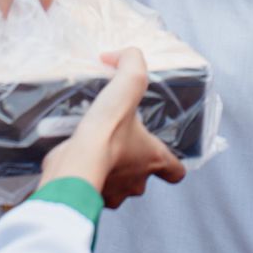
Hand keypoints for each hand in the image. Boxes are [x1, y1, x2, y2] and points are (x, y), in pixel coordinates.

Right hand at [40, 49, 186, 207]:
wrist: (76, 162)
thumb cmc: (107, 130)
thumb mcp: (127, 86)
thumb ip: (132, 63)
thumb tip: (121, 55)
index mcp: (153, 158)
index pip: (176, 171)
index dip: (172, 163)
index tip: (162, 154)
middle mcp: (138, 181)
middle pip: (143, 177)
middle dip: (133, 162)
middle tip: (118, 142)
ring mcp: (116, 193)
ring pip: (118, 185)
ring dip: (111, 171)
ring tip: (97, 150)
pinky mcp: (93, 196)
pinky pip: (96, 188)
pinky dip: (91, 176)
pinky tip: (80, 159)